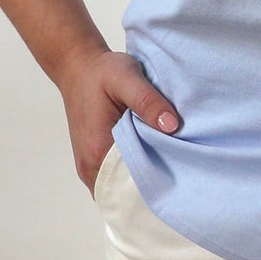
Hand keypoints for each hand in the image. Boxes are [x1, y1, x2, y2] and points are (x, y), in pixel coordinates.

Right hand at [59, 48, 183, 192]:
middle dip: (154, 184)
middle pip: (128, 191)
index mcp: (98, 151)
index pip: (134, 184)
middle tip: (182, 171)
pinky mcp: (93, 162)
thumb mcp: (126, 77)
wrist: (78, 68)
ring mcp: (90, 167)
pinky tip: (152, 161)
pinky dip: (133, 175)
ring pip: (122, 188)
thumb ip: (148, 101)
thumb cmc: (101, 72)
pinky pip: (115, 179)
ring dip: (143, 180)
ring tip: (169, 166)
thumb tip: (172, 125)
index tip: (183, 172)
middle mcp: (90, 166)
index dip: (160, 180)